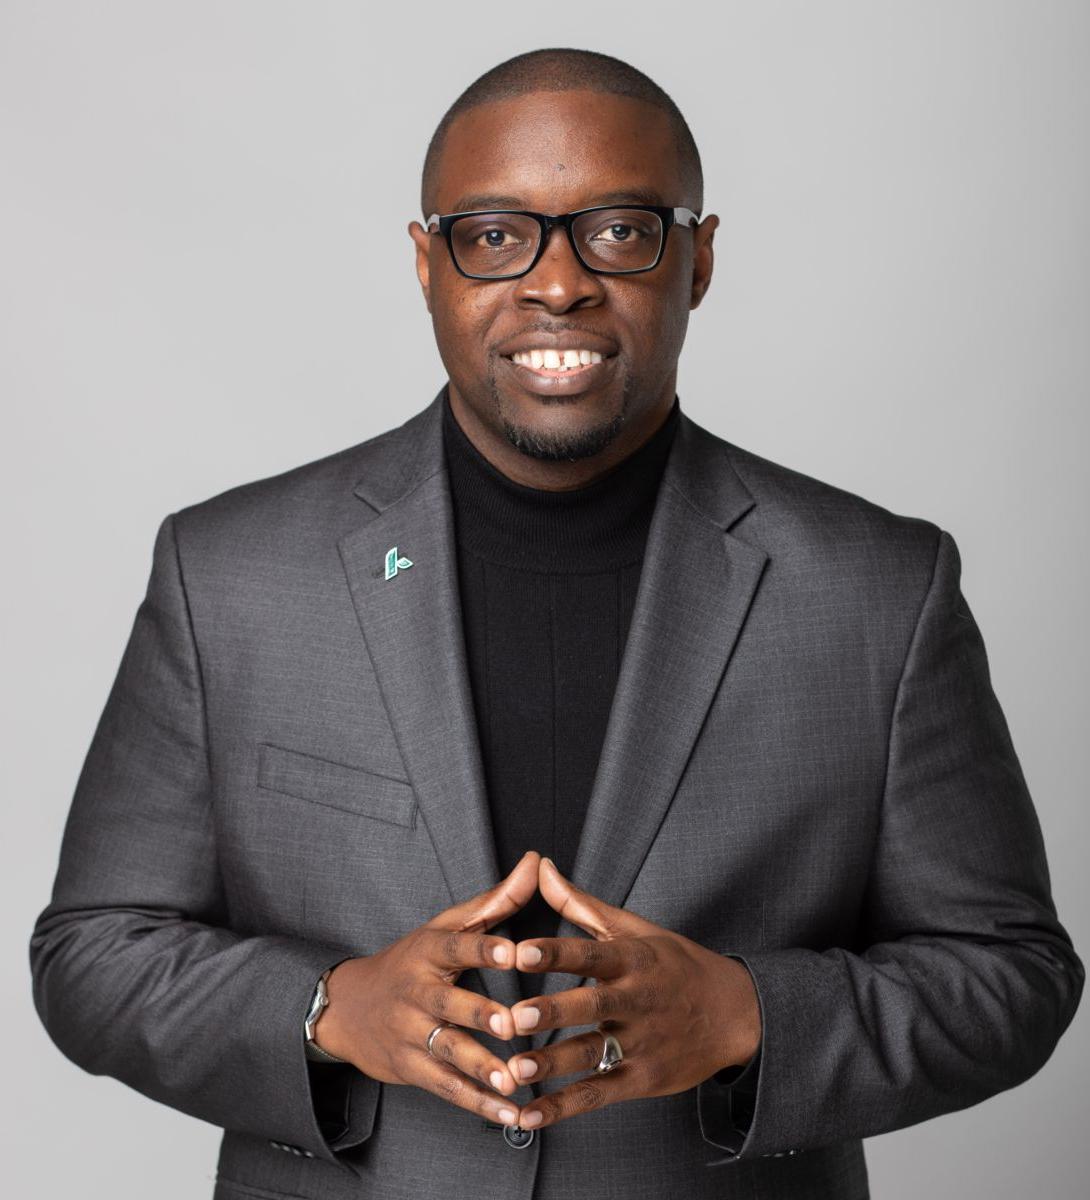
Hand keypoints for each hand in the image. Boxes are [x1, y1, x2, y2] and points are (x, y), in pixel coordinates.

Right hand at [315, 849, 539, 1126]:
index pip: (458, 946)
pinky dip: (479, 1104)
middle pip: (450, 1003)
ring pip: (448, 1051)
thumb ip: (497, 899)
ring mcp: (410, 1033)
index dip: (485, 948)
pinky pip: (447, 1088)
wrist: (350, 1007)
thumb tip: (537, 860)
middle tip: (512, 1022)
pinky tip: (512, 1113)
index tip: (516, 951)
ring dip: (481, 1068)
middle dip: (480, 1014)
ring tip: (513, 1082)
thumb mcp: (448, 924)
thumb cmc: (415, 960)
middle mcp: (417, 992)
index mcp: (430, 951)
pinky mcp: (411, 1069)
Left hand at [504, 856, 760, 1130]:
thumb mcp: (633, 929)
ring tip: (515, 1070)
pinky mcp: (644, 1080)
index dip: (556, 953)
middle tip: (515, 1017)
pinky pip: (599, 1094)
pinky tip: (530, 1115)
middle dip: (553, 1013)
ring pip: (593, 1054)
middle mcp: (638, 1000)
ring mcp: (642, 1043)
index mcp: (633, 959)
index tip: (521, 951)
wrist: (736, 1014)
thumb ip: (580, 903)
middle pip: (592, 1006)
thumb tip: (539, 865)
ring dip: (552, 1064)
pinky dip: (564, 1107)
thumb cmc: (675, 964)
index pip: (591, 953)